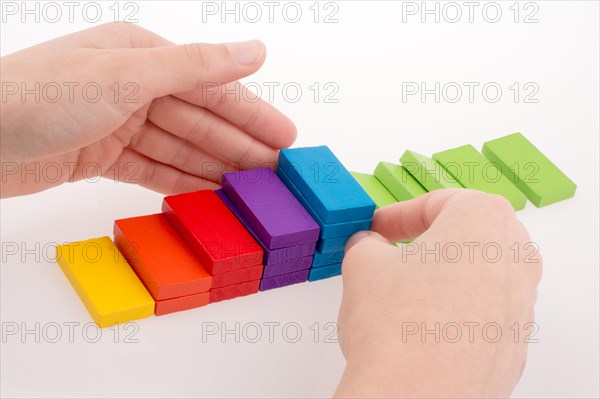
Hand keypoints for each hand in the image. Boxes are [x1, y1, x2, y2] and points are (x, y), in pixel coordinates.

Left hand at [0, 23, 295, 197]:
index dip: (253, 115)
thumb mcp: (129, 75)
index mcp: (143, 56)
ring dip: (216, 168)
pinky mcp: (102, 156)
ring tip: (251, 190)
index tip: (286, 139)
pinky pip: (153, 169)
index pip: (212, 88)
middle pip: (200, 121)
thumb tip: (255, 51)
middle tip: (277, 175)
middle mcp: (134, 86)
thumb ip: (197, 67)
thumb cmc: (43, 97)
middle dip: (240, 147)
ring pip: (180, 148)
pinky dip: (180, 181)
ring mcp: (118, 122)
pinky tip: (208, 193)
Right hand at [335, 189, 541, 397]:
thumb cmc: (398, 328)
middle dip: (427, 241)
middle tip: (395, 253)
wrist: (416, 397)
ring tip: (404, 295)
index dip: (398, 215)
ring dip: (442, 277)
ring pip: (477, 274)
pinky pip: (482, 313)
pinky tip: (421, 328)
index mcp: (484, 220)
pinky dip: (454, 312)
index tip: (378, 228)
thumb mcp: (362, 264)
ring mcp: (520, 305)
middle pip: (468, 235)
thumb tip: (369, 247)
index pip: (438, 202)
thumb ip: (367, 243)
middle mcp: (515, 259)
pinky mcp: (513, 345)